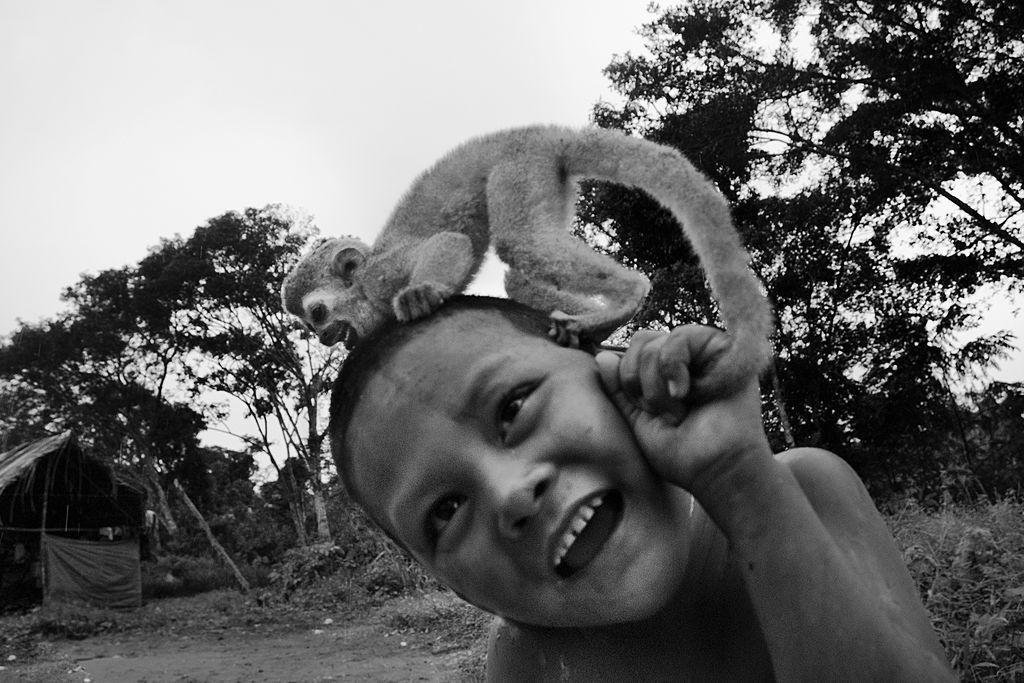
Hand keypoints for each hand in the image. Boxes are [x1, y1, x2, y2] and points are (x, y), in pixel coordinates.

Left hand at [594, 326, 769, 489]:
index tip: (647, 411)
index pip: (633, 351)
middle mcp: (686, 358)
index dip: (629, 380)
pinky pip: (682, 337)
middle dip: (642, 384)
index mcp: (667, 373)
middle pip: (641, 342)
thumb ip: (620, 390)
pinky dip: (674, 368)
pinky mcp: (724, 348)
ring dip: (658, 385)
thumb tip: (602, 356)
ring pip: (656, 343)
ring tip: (679, 409)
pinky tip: (686, 394)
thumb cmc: (682, 452)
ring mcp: (705, 351)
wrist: (716, 469)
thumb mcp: (638, 420)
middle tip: (665, 414)